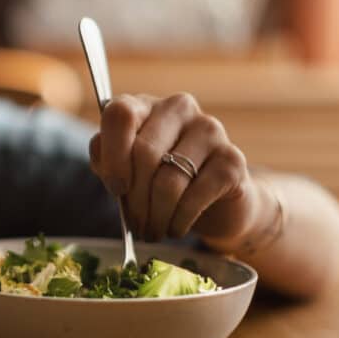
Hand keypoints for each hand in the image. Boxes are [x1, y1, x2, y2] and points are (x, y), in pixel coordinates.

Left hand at [88, 93, 271, 246]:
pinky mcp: (232, 159)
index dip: (113, 155)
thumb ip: (106, 160)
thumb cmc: (157, 182)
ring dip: (156, 215)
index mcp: (145, 105)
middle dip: (135, 199)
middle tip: (136, 225)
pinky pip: (195, 196)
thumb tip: (106, 163)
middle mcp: (179, 108)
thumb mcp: (123, 169)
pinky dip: (179, 220)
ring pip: (168, 180)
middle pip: (144, 153)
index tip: (116, 189)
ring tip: (153, 232)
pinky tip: (175, 228)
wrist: (215, 202)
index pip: (120, 114)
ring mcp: (210, 130)